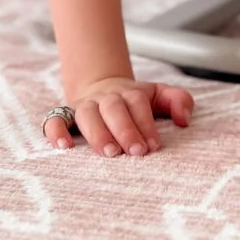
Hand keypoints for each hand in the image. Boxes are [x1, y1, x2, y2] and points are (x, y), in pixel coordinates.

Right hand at [44, 76, 193, 155]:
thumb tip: (184, 120)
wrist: (101, 87)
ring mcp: (85, 106)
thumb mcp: (159, 95)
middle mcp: (106, 98)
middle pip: (114, 108)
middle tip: (136, 152)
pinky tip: (63, 147)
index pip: (138, 104)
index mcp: (130, 92)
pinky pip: (54, 120)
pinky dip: (56, 131)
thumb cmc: (135, 101)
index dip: (146, 124)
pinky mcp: (66, 116)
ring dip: (97, 132)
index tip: (154, 146)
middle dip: (125, 129)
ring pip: (87, 114)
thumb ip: (179, 100)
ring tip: (108, 153)